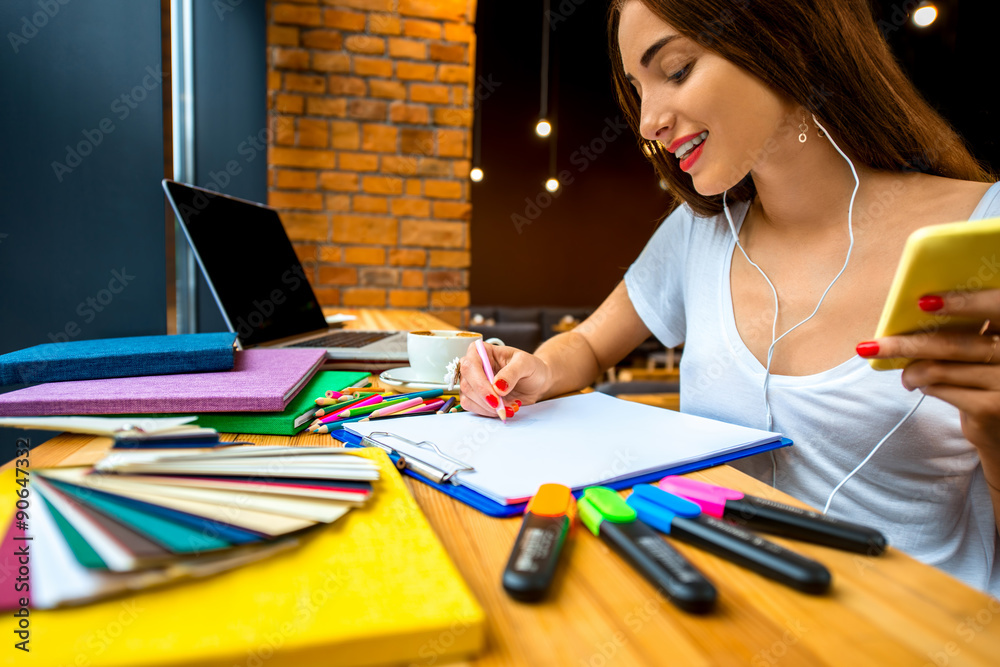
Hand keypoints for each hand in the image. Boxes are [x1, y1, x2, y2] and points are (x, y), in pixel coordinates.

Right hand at [458, 343, 550, 418]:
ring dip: (488, 408)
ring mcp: (471, 382)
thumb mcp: (526, 364)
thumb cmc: (530, 368)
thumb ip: (512, 372)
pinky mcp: (474, 396)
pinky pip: (472, 407)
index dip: (480, 383)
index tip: (496, 397)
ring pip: (467, 398)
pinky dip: (487, 412)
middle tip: (503, 407)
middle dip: (485, 399)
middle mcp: (473, 366)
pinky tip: (503, 408)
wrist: (536, 382)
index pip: (470, 365)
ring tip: (509, 406)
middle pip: (466, 384)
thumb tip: (497, 387)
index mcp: (481, 351)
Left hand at [856, 289, 999, 458]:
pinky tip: (921, 387)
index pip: (996, 306)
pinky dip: (923, 386)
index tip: (924, 301)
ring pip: (940, 369)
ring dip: (912, 372)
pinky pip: (940, 389)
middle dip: (907, 344)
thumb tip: (916, 311)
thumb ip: (969, 331)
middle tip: (871, 346)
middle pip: (953, 343)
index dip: (964, 302)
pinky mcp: (991, 409)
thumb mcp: (984, 350)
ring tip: (906, 376)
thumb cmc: (986, 379)